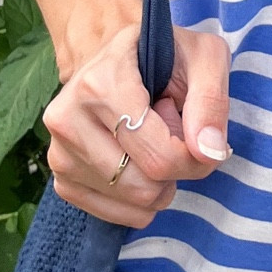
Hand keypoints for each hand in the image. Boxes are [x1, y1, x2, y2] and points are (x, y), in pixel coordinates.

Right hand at [43, 19, 231, 227]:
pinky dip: (140, 200)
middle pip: (143, 186)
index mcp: (99, 82)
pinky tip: (137, 161)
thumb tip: (210, 152)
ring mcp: (59, 153)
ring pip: (131, 203)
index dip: (194, 160)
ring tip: (151, 138)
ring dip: (158, 182)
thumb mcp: (204, 57)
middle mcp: (68, 119)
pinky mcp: (61, 179)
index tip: (202, 138)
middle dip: (176, 171)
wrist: (120, 59)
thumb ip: (212, 99)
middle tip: (172, 130)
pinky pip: (115, 215)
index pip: (158, 155)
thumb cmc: (166, 57)